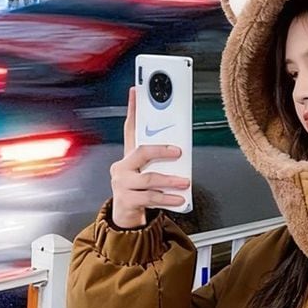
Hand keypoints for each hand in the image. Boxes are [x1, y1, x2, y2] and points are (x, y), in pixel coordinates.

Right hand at [110, 87, 189, 228]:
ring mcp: (122, 183)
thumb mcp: (147, 172)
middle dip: (161, 150)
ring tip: (185, 182)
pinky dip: (167, 199)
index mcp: (128, 156)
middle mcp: (122, 167)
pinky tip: (179, 199)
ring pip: (149, 178)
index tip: (136, 91)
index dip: (132, 109)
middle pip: (141, 152)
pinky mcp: (127, 200)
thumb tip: (181, 153)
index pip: (130, 128)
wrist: (125, 216)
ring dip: (170, 180)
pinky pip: (150, 197)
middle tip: (178, 152)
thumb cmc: (138, 190)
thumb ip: (159, 162)